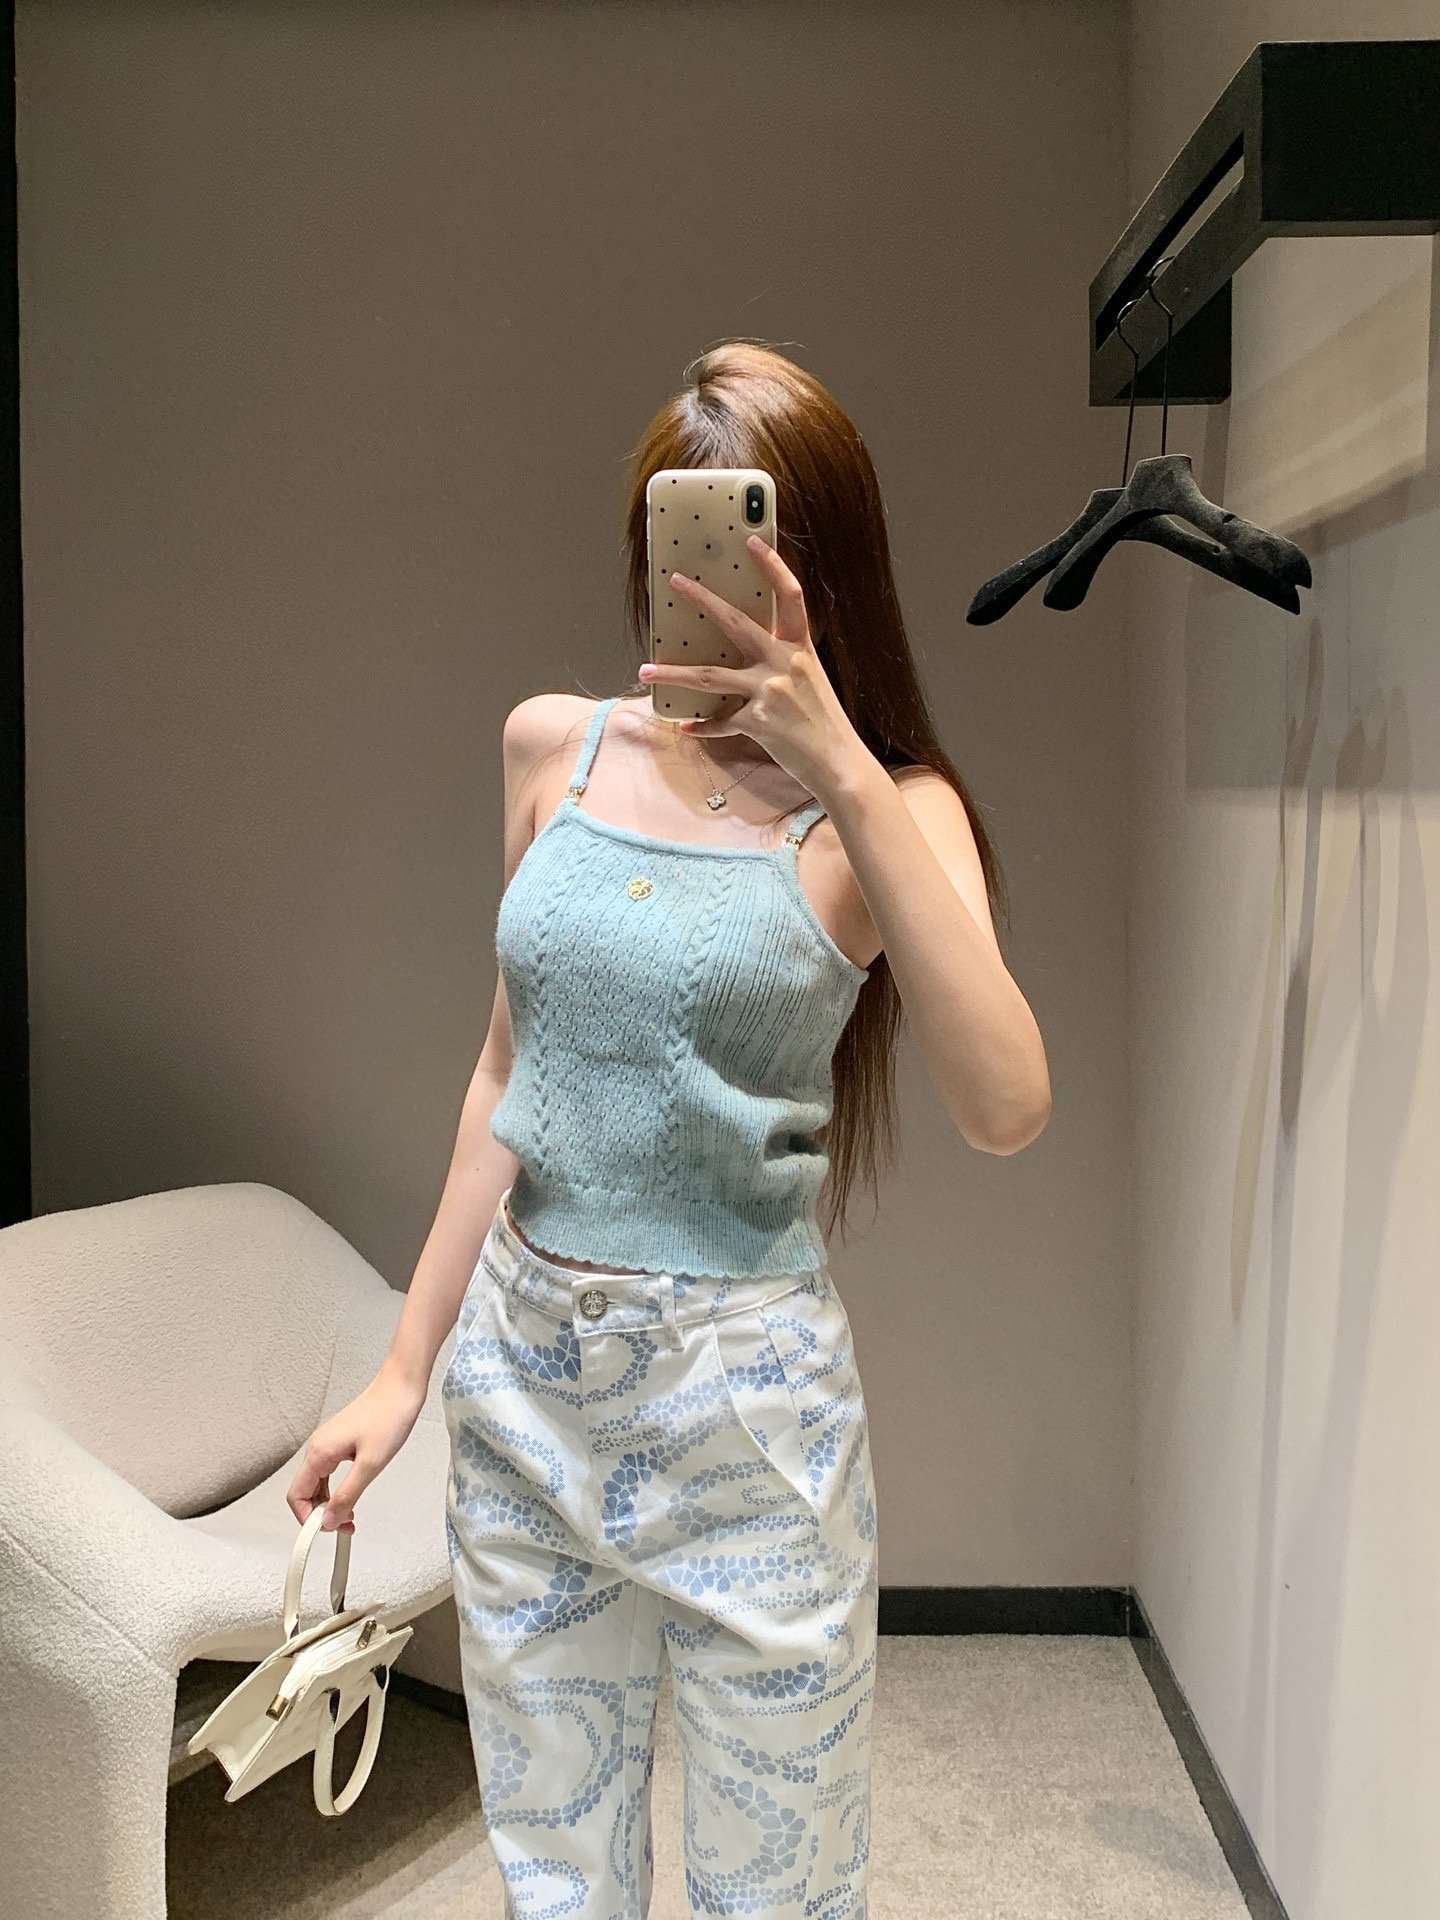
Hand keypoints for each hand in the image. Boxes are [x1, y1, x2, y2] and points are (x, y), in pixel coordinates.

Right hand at [285, 1369, 425, 1532]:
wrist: (401, 1388)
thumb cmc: (389, 1417)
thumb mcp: (370, 1465)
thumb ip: (347, 1495)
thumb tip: (328, 1521)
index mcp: (319, 1453)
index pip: (296, 1496)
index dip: (307, 1519)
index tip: (327, 1532)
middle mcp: (318, 1448)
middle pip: (305, 1491)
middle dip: (320, 1514)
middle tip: (345, 1527)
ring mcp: (328, 1443)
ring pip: (318, 1483)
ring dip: (330, 1503)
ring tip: (351, 1516)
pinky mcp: (340, 1441)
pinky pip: (328, 1472)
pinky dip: (337, 1489)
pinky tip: (353, 1495)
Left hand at [639, 535, 870, 802]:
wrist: (840, 763)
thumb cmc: (826, 725)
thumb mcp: (811, 682)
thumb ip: (783, 664)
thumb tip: (750, 655)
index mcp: (800, 649)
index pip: (790, 596)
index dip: (772, 565)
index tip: (752, 541)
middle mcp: (784, 664)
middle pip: (736, 622)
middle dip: (702, 599)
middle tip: (676, 581)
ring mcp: (770, 692)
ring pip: (710, 675)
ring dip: (673, 673)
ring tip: (645, 670)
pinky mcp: (758, 722)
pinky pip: (721, 722)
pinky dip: (703, 727)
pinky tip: (685, 728)